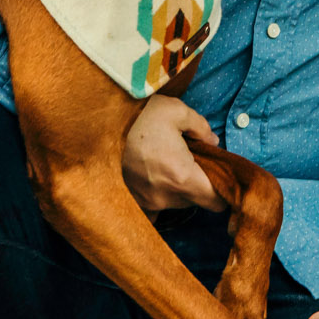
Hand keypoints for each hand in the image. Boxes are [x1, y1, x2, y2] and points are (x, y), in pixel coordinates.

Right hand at [122, 96, 225, 213]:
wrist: (95, 122)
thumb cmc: (140, 115)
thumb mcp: (178, 111)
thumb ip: (201, 128)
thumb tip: (213, 141)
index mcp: (182, 178)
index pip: (216, 203)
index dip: (223, 191)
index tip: (219, 176)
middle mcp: (164, 197)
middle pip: (195, 202)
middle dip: (199, 185)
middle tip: (191, 160)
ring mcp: (145, 202)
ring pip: (174, 203)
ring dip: (176, 188)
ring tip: (167, 162)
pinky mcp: (130, 200)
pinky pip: (152, 207)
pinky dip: (156, 195)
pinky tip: (152, 176)